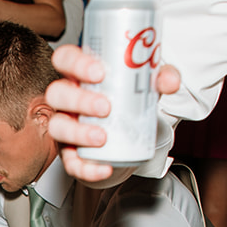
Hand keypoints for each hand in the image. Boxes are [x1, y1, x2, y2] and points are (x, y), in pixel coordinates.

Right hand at [46, 44, 179, 184]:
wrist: (129, 142)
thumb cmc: (129, 104)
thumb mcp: (145, 87)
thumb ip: (160, 79)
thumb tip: (170, 80)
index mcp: (80, 75)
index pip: (65, 59)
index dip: (76, 62)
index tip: (99, 72)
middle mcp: (68, 99)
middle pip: (57, 93)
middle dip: (78, 99)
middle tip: (105, 107)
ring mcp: (66, 126)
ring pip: (57, 126)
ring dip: (78, 132)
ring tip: (102, 137)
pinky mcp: (70, 154)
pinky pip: (70, 162)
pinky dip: (85, 168)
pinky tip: (104, 168)